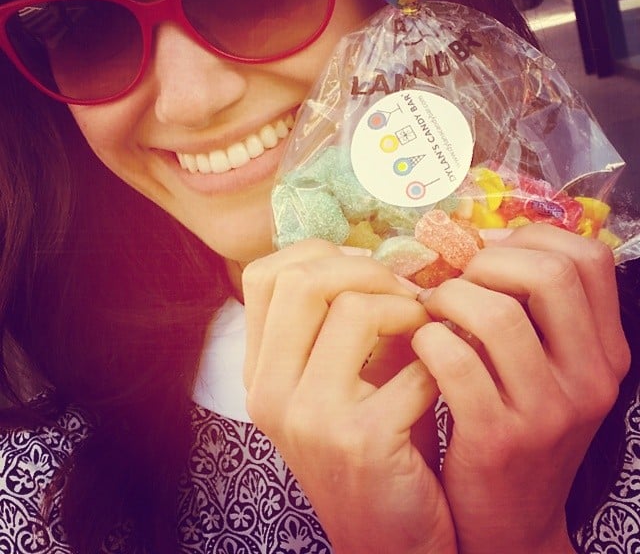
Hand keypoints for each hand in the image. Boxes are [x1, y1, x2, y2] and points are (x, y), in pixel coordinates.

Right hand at [242, 239, 456, 553]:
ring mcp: (310, 418)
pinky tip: (443, 378)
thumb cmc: (371, 442)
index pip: (264, 276)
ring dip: (407, 309)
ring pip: (355, 309)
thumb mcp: (340, 380)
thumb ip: (347, 322)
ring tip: (426, 329)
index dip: (320, 255)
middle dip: (367, 270)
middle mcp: (269, 391)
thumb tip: (387, 260)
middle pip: (304, 280)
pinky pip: (414, 365)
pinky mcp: (361, 442)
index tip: (364, 267)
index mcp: (260, 371)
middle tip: (404, 290)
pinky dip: (439, 360)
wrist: (385, 540)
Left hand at [412, 225, 629, 553]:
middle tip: (457, 281)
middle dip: (487, 261)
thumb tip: (478, 243)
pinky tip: (421, 346)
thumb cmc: (516, 425)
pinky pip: (455, 359)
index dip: (529, 238)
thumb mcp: (546, 370)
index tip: (486, 252)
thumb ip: (529, 310)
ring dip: (447, 298)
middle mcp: (589, 377)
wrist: (509, 520)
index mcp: (604, 351)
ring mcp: (548, 411)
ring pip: (495, 312)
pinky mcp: (498, 437)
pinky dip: (427, 339)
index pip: (587, 258)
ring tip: (431, 312)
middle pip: (548, 272)